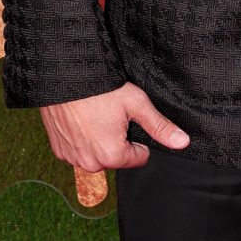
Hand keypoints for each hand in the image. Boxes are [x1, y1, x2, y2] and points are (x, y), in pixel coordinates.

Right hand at [39, 84, 189, 172]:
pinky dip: (81, 140)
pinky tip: (80, 120)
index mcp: (112, 156)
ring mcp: (71, 158)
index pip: (139, 158)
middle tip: (110, 116)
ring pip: (97, 155)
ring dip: (98, 141)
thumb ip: (159, 126)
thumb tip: (182, 142)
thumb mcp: (136, 104)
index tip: (128, 120)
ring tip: (94, 116)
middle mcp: (90, 163)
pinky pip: (78, 151)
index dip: (138, 139)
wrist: (64, 76)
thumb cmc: (100, 88)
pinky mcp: (58, 150)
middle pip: (117, 159)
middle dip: (117, 141)